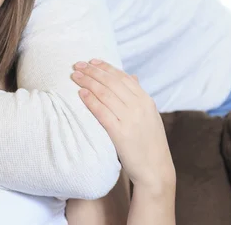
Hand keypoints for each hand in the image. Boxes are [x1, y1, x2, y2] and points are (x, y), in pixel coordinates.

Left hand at [71, 59, 174, 193]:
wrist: (155, 169)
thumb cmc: (148, 141)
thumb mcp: (149, 115)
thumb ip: (138, 96)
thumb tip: (132, 76)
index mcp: (146, 100)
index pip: (122, 77)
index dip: (105, 67)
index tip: (90, 61)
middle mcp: (139, 106)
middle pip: (111, 82)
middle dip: (92, 71)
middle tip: (76, 65)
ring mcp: (131, 119)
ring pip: (105, 94)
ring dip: (88, 82)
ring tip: (75, 76)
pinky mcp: (121, 133)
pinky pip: (102, 112)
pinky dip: (91, 101)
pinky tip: (81, 94)